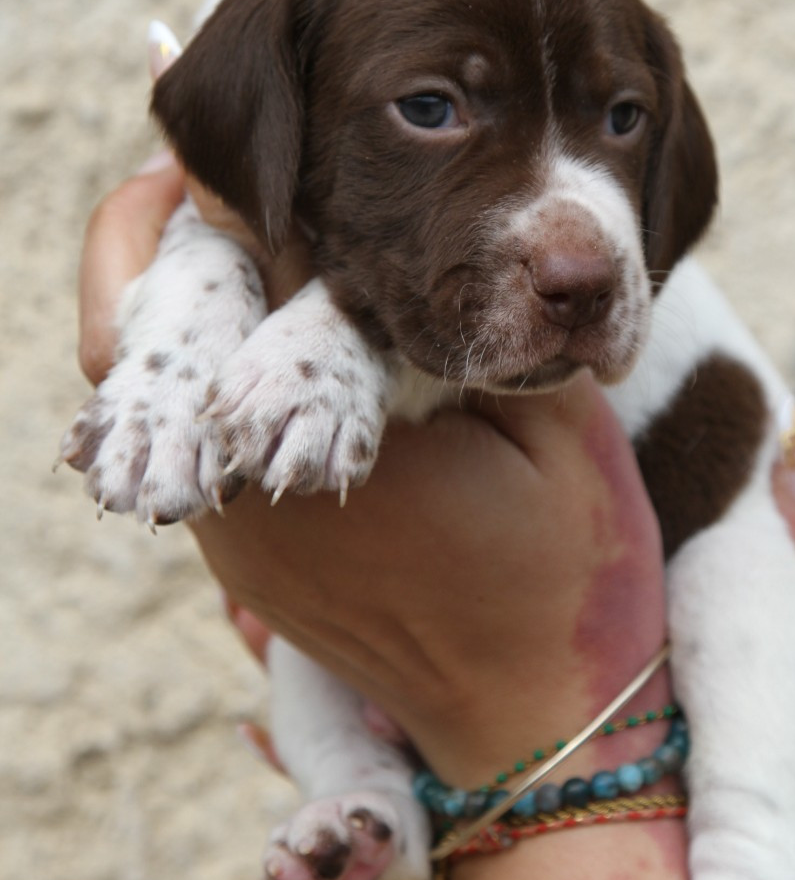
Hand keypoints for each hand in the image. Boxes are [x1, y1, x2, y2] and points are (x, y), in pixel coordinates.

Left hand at [76, 162, 668, 788]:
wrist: (541, 730)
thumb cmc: (568, 581)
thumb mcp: (552, 429)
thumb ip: (487, 324)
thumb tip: (440, 236)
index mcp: (313, 457)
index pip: (228, 298)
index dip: (221, 206)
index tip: (221, 148)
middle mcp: (243, 506)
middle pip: (140, 345)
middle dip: (161, 245)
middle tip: (194, 174)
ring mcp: (236, 547)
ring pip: (154, 400)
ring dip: (184, 310)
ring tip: (226, 231)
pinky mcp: (250, 570)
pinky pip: (198, 449)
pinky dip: (213, 376)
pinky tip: (261, 330)